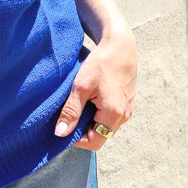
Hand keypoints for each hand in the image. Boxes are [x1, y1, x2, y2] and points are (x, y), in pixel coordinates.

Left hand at [54, 22, 136, 151]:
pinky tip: (89, 100)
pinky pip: (111, 117)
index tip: (64, 127)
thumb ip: (71, 112)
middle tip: (69, 115)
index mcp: (113, 114)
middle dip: (83, 131)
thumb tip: (60, 133)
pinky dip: (98, 114)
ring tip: (78, 106)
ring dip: (91, 122)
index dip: (77, 140)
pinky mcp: (127, 103)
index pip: (95, 142)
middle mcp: (124, 116)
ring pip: (106, 127)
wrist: (120, 45)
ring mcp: (127, 110)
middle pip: (100, 136)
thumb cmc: (101, 63)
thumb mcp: (81, 87)